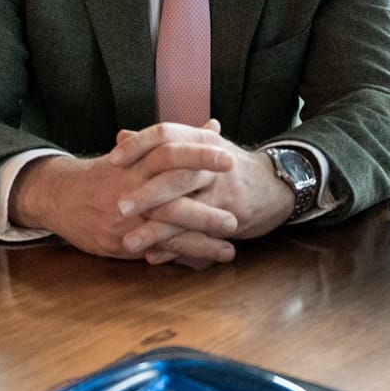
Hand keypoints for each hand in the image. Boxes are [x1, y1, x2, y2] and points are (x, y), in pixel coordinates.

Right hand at [9, 133, 239, 265]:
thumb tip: (214, 125)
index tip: (228, 156)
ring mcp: (125, 218)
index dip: (197, 152)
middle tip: (238, 212)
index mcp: (136, 161)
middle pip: (168, 194)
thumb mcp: (138, 151)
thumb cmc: (109, 172)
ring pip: (164, 229)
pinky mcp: (119, 242)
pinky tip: (206, 262)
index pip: (168, 151)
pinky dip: (182, 256)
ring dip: (199, 240)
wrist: (61, 196)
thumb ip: (180, 141)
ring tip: (230, 247)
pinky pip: (154, 250)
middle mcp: (130, 188)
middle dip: (204, 206)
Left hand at [108, 123, 297, 262]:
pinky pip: (199, 235)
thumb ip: (159, 144)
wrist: (276, 184)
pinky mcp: (232, 217)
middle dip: (146, 194)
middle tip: (117, 208)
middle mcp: (212, 164)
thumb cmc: (228, 166)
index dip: (139, 145)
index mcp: (200, 141)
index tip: (113, 159)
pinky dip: (175, 248)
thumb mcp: (199, 146)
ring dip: (156, 230)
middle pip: (176, 174)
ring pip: (186, 211)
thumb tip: (121, 135)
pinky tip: (154, 257)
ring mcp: (223, 192)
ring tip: (128, 242)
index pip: (167, 134)